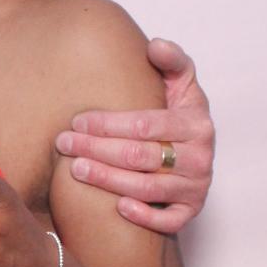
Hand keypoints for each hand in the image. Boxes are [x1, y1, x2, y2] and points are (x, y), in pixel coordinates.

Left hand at [53, 38, 214, 235]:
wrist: (194, 153)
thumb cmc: (178, 115)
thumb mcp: (180, 84)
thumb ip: (172, 62)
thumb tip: (155, 45)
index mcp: (197, 122)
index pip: (146, 124)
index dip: (108, 124)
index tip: (77, 121)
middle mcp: (201, 157)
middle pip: (141, 156)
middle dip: (97, 149)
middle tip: (64, 143)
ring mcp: (197, 186)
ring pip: (147, 188)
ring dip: (108, 180)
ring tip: (76, 169)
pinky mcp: (192, 211)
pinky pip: (169, 220)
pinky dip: (144, 215)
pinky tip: (116, 207)